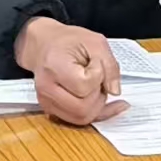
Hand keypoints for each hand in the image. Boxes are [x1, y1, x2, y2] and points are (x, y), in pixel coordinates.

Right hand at [13, 17, 128, 125]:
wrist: (45, 45)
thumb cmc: (68, 41)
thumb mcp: (95, 42)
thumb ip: (109, 65)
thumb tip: (115, 91)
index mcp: (54, 67)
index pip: (84, 86)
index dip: (98, 75)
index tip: (95, 62)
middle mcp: (47, 89)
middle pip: (83, 108)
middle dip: (99, 94)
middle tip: (99, 77)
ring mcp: (47, 102)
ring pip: (81, 118)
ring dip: (97, 105)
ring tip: (96, 86)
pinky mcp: (52, 110)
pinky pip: (78, 120)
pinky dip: (94, 113)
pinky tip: (107, 103)